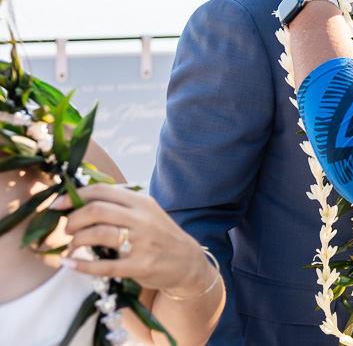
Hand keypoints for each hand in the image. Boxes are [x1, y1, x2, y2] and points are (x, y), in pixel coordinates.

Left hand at [55, 184, 218, 297]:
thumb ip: (121, 206)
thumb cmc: (160, 236)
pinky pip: (104, 266)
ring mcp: (142, 243)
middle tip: (67, 229)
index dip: (75, 196)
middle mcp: (142, 219)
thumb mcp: (147, 213)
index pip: (103, 191)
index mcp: (142, 202)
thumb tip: (80, 202)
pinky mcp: (140, 266)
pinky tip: (70, 264)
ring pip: (98, 235)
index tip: (58, 205)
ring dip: (76, 241)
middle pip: (97, 211)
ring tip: (71, 246)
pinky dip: (81, 265)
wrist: (188, 262)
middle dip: (73, 220)